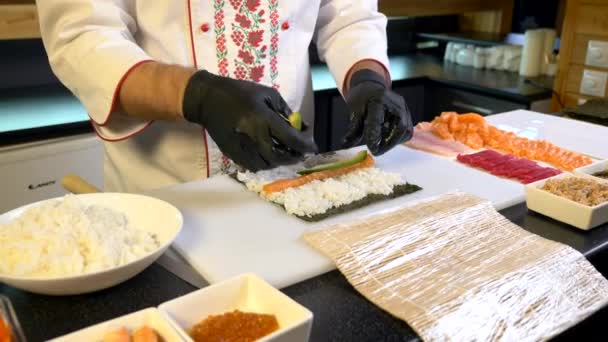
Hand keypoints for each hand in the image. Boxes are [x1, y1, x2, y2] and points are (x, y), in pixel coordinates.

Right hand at [182, 70, 316, 170]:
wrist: (207, 100)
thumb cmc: (239, 92)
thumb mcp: (267, 93)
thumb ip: (284, 110)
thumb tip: (299, 125)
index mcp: (263, 119)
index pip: (291, 139)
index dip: (306, 145)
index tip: (313, 144)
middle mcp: (254, 137)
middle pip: (281, 157)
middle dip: (295, 156)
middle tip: (301, 152)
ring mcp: (242, 148)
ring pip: (267, 165)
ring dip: (280, 161)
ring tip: (285, 153)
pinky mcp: (232, 154)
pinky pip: (253, 166)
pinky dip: (265, 164)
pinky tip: (268, 155)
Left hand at [342, 69, 412, 154]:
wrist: (370, 88)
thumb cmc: (362, 100)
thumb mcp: (354, 113)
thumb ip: (352, 131)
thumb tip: (345, 145)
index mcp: (378, 99)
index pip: (378, 119)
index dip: (375, 136)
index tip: (371, 149)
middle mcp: (395, 102)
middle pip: (400, 127)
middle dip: (388, 143)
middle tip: (376, 151)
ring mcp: (403, 107)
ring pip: (405, 130)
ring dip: (393, 142)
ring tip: (380, 145)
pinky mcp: (407, 112)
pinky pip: (407, 130)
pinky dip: (397, 139)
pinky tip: (386, 139)